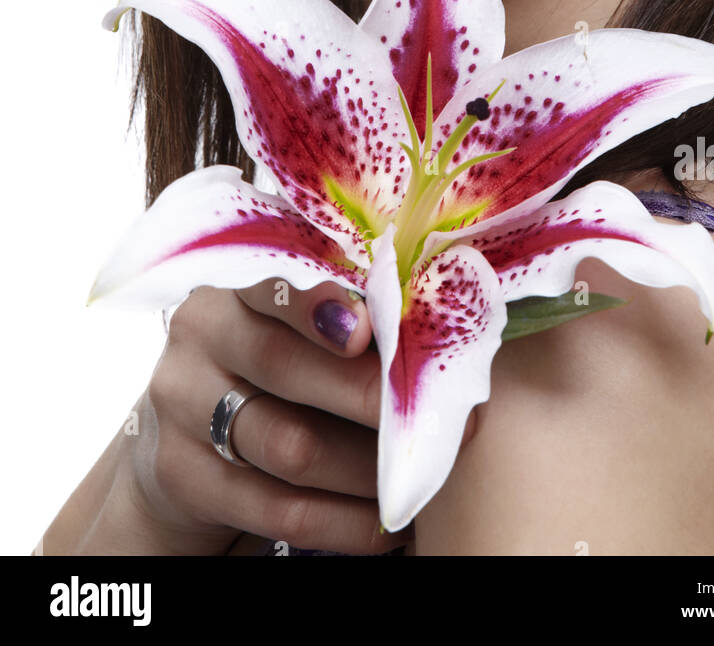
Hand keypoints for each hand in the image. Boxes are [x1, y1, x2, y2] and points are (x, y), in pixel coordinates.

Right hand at [115, 276, 473, 554]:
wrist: (187, 439)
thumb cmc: (269, 372)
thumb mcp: (291, 333)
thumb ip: (346, 324)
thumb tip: (433, 336)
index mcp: (232, 288)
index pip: (273, 285)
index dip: (321, 304)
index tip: (372, 328)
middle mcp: (197, 340)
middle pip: (283, 365)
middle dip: (365, 392)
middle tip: (435, 413)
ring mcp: (181, 411)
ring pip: (290, 446)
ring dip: (369, 467)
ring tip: (422, 473)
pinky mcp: (183, 478)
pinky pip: (281, 510)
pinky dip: (348, 522)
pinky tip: (390, 525)